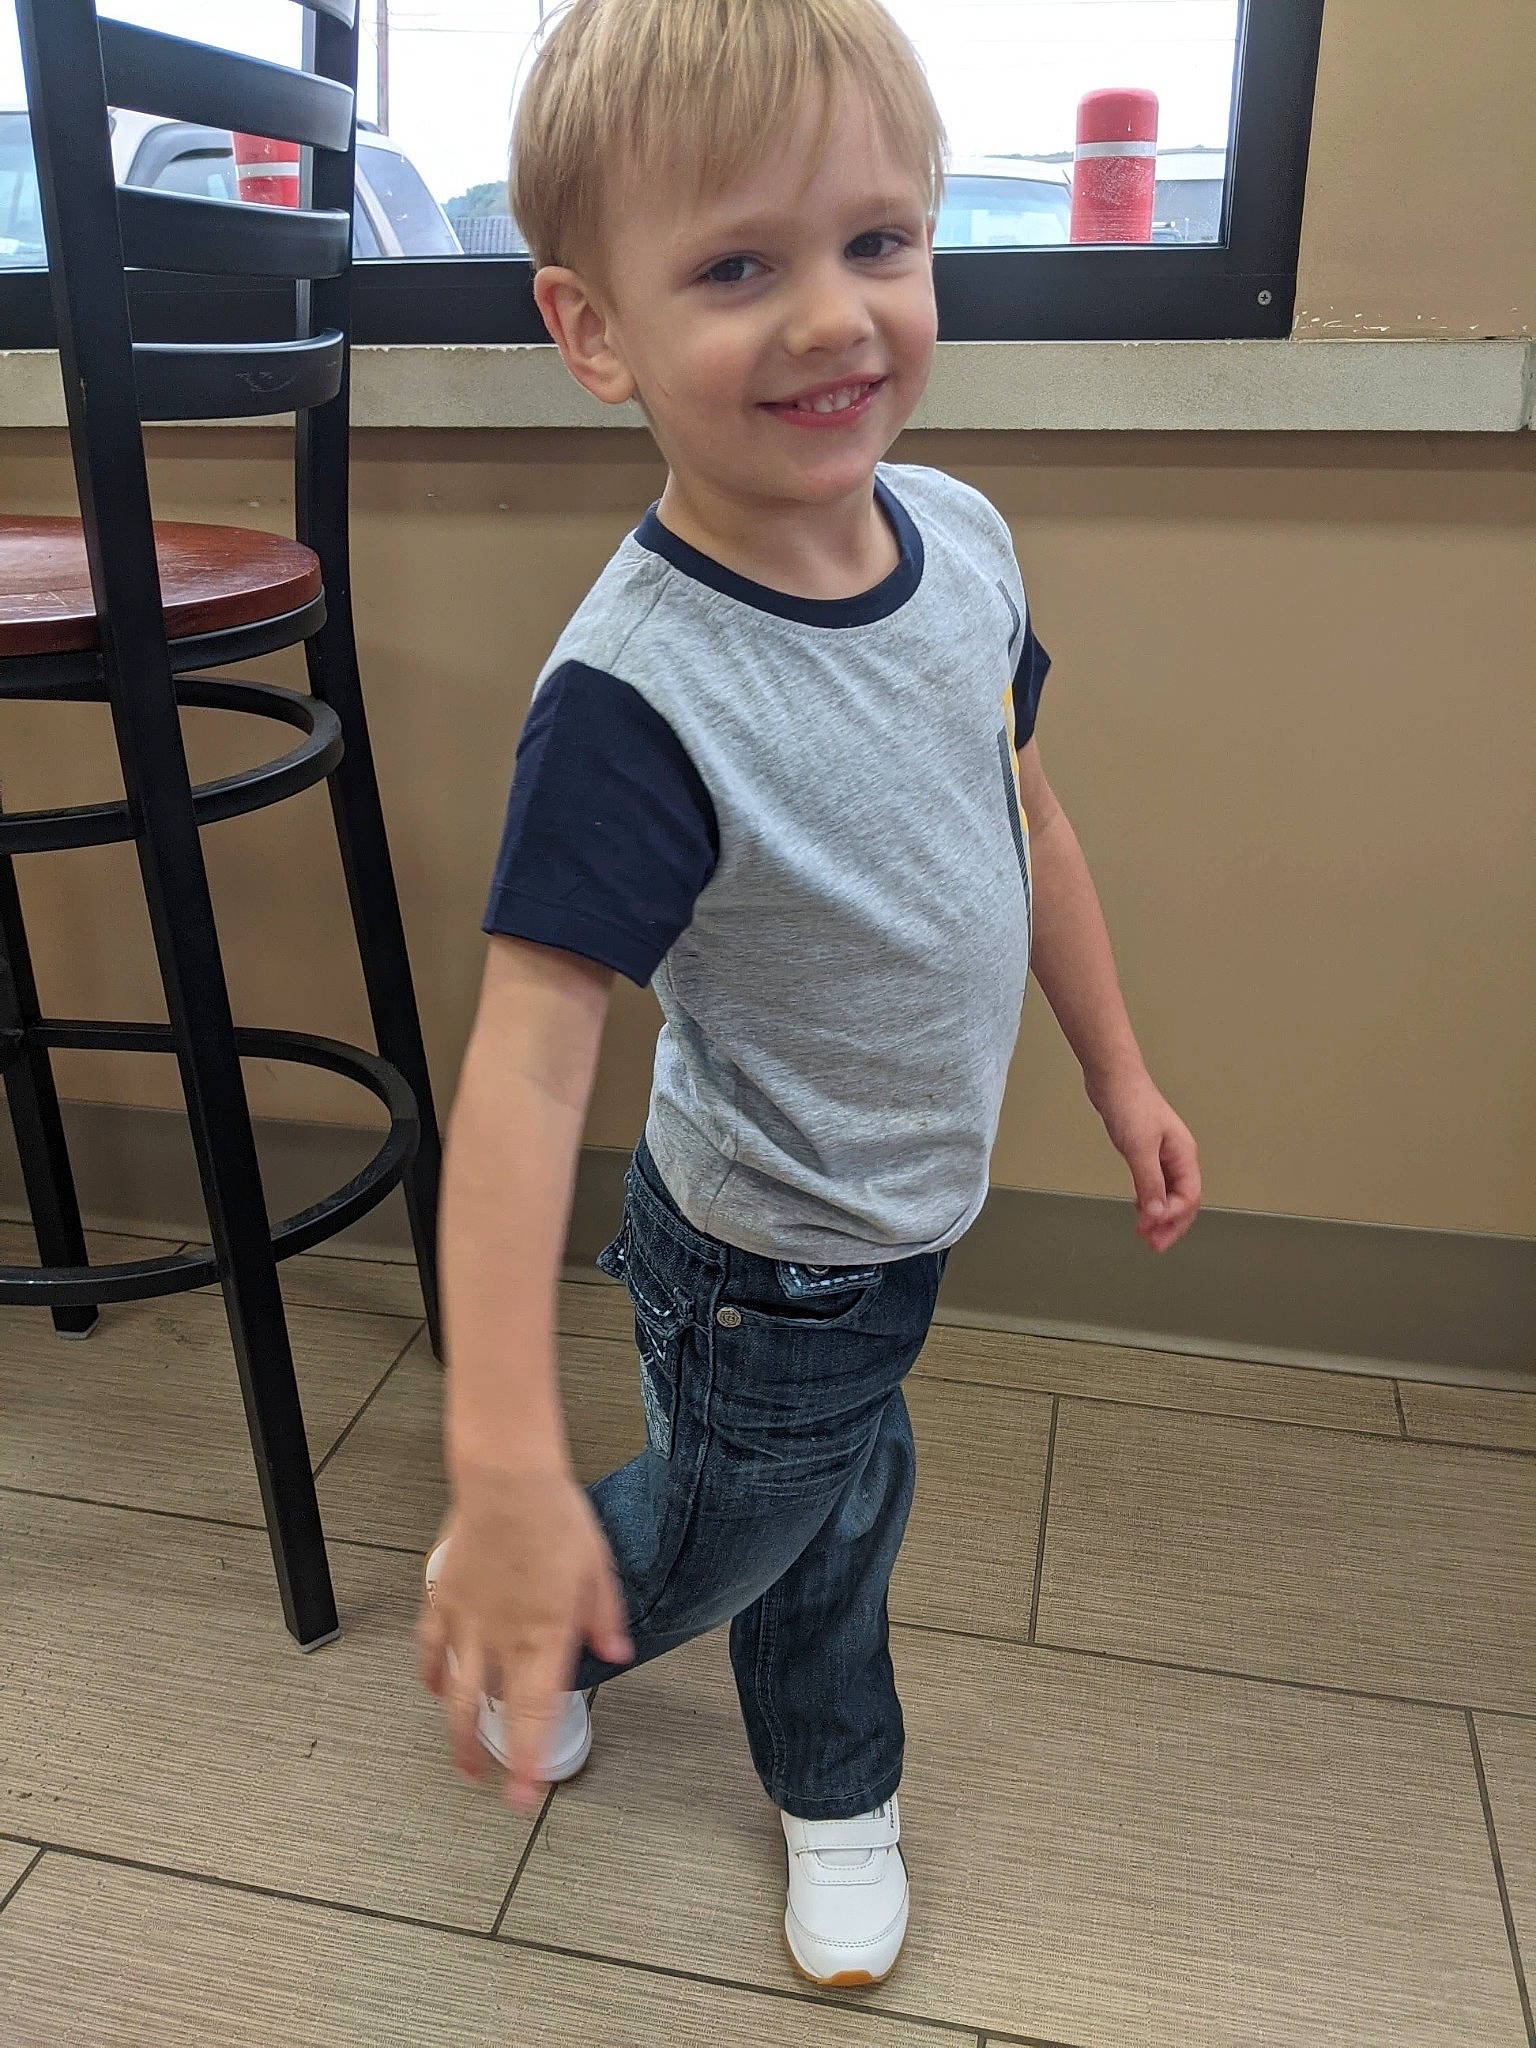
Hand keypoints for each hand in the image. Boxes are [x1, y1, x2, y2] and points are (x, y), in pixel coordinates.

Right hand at [417, 1466, 632, 1813]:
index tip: (523, 1798)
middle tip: (490, 1783)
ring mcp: (465, 1621)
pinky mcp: (443, 1598)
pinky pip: (429, 1647)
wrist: (506, 1479)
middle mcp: (498, 1638)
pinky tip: (431, 1684)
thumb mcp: (598, 1569)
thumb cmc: (554, 1517)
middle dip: (485, 1758)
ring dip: (454, 1728)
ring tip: (460, 1752)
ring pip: (450, 1690)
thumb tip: (617, 1654)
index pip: (534, 1717)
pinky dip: (429, 1673)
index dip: (527, 1763)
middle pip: (481, 1714)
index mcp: (541, 1637)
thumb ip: (605, 1619)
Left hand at [1087, 1063, 1201, 1252]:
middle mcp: (1178, 1156)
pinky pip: (1155, 1183)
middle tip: (1153, 1246)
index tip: (1150, 1230)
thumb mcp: (1139, 1147)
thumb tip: (1156, 1213)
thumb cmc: (1130, 1104)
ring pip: (1169, 1193)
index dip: (1173, 1217)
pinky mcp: (1146, 1151)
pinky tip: (1138, 1209)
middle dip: (1171, 1225)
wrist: (1112, 1078)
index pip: (1189, 1196)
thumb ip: (1149, 1182)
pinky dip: (1149, 1200)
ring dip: (1159, 1215)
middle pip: (1184, 1200)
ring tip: (1145, 1234)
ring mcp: (1163, 1153)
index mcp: (1184, 1154)